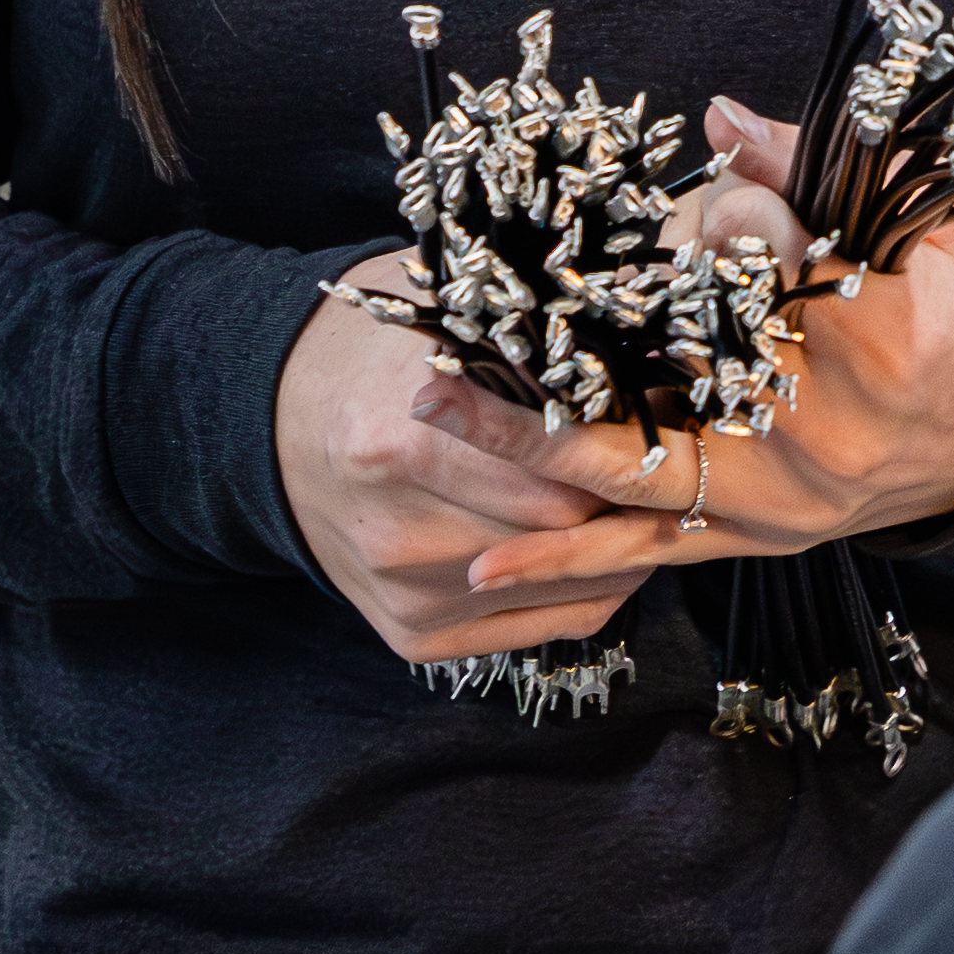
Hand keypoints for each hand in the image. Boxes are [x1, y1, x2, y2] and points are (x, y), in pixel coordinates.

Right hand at [279, 275, 672, 664]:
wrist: (277, 427)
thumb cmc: (375, 358)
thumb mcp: (437, 318)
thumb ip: (520, 329)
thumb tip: (631, 323)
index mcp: (402, 441)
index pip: (556, 465)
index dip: (619, 442)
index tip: (664, 418)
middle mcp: (398, 531)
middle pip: (561, 528)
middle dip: (625, 496)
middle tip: (676, 462)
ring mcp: (404, 593)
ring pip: (560, 583)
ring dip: (619, 546)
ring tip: (657, 501)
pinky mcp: (413, 635)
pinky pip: (542, 628)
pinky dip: (592, 591)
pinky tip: (618, 554)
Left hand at [427, 100, 953, 615]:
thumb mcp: (937, 216)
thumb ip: (828, 166)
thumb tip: (723, 120)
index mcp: (887, 345)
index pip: (774, 271)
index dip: (743, 226)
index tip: (728, 206)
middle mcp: (826, 438)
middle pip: (674, 373)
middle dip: (571, 340)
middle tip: (467, 317)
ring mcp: (786, 500)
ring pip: (636, 468)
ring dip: (525, 444)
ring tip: (433, 409)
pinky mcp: (760, 534)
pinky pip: (651, 552)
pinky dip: (568, 563)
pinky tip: (485, 568)